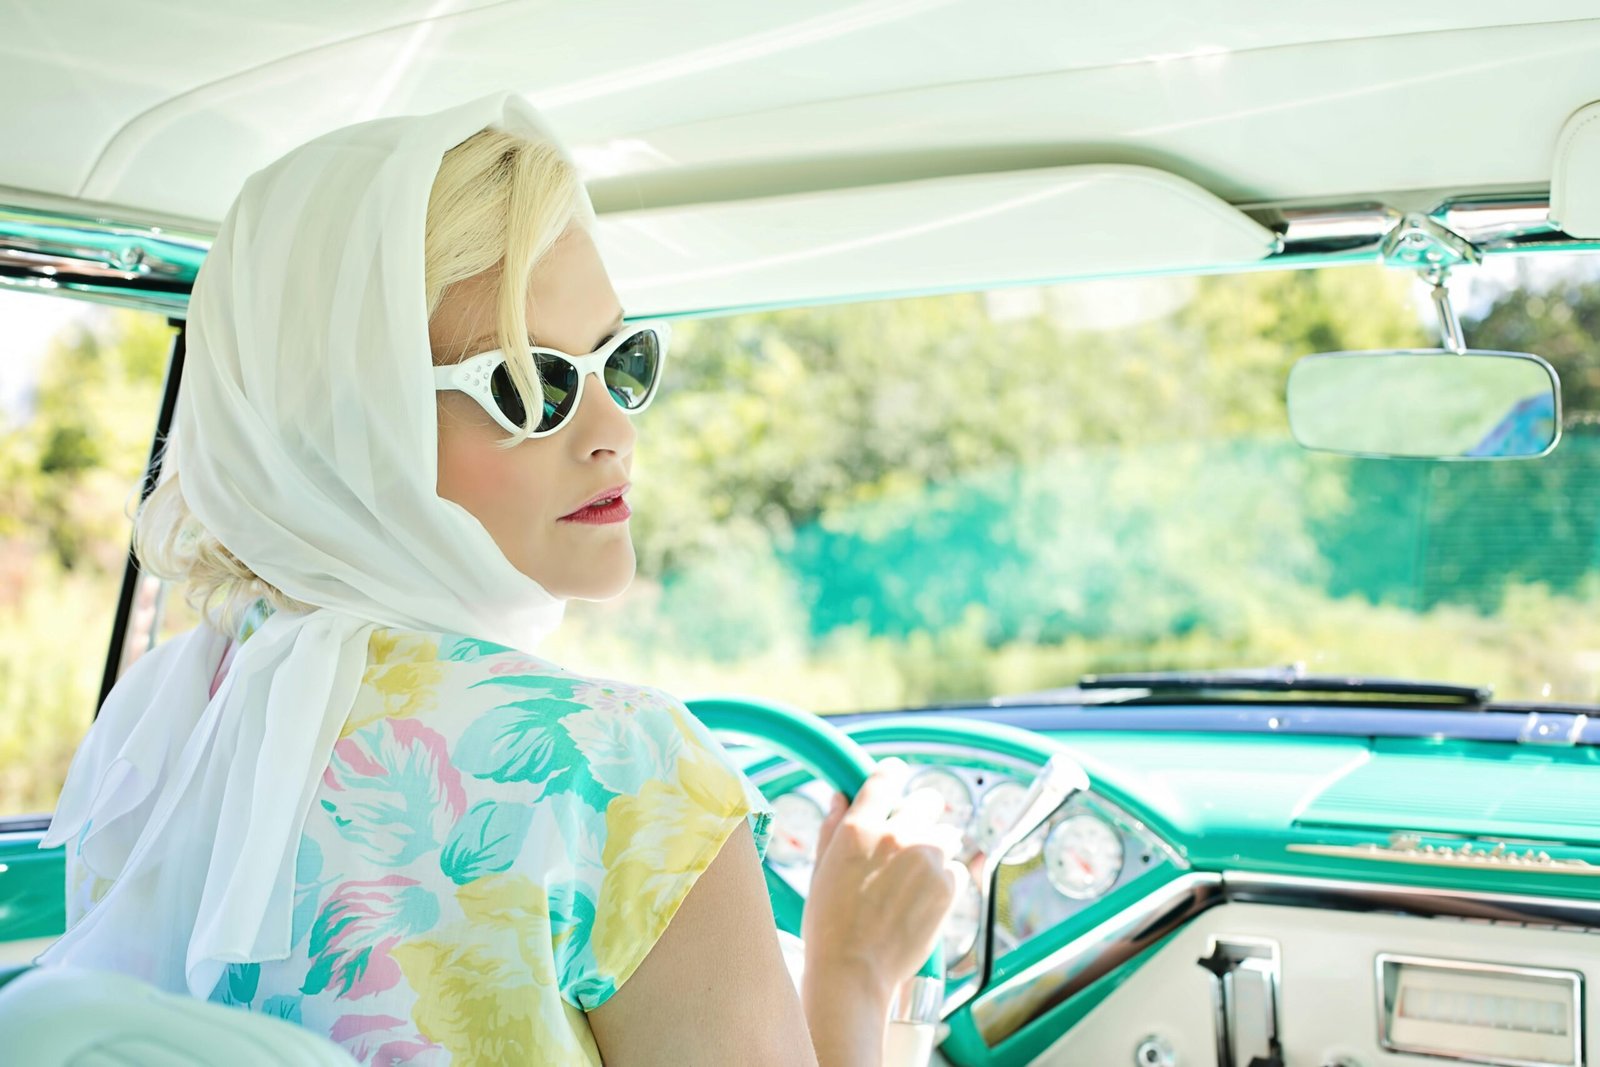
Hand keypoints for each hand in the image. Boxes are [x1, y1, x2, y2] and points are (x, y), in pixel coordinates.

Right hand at [801, 758, 964, 1004]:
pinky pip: (956, 868)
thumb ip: (833, 828)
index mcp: (860, 827)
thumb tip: (840, 798)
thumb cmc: (829, 923)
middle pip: (928, 800)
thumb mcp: (821, 870)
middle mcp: (898, 835)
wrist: (855, 970)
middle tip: (910, 835)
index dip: (892, 774)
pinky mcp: (948, 887)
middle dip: (921, 812)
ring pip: (947, 834)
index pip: (886, 776)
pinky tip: (924, 898)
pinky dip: (945, 879)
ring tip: (917, 875)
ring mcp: (927, 860)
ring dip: (936, 847)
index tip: (896, 776)